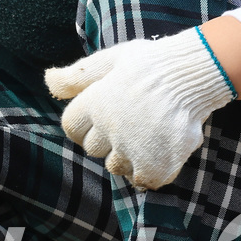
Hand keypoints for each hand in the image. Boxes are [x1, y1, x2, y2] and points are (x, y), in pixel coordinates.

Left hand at [45, 29, 235, 189]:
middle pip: (92, 150)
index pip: (71, 128)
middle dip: (105, 141)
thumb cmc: (150, 63)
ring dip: (127, 157)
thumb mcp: (109, 60)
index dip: (82, 127)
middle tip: (129, 125)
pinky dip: (150, 171)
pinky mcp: (155, 164)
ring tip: (147, 136)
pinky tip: (160, 152)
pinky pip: (142, 180)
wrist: (192, 73)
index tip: (99, 123)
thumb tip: (48, 80)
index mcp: (93, 103)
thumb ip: (77, 75)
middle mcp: (108, 128)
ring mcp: (132, 148)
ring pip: (116, 166)